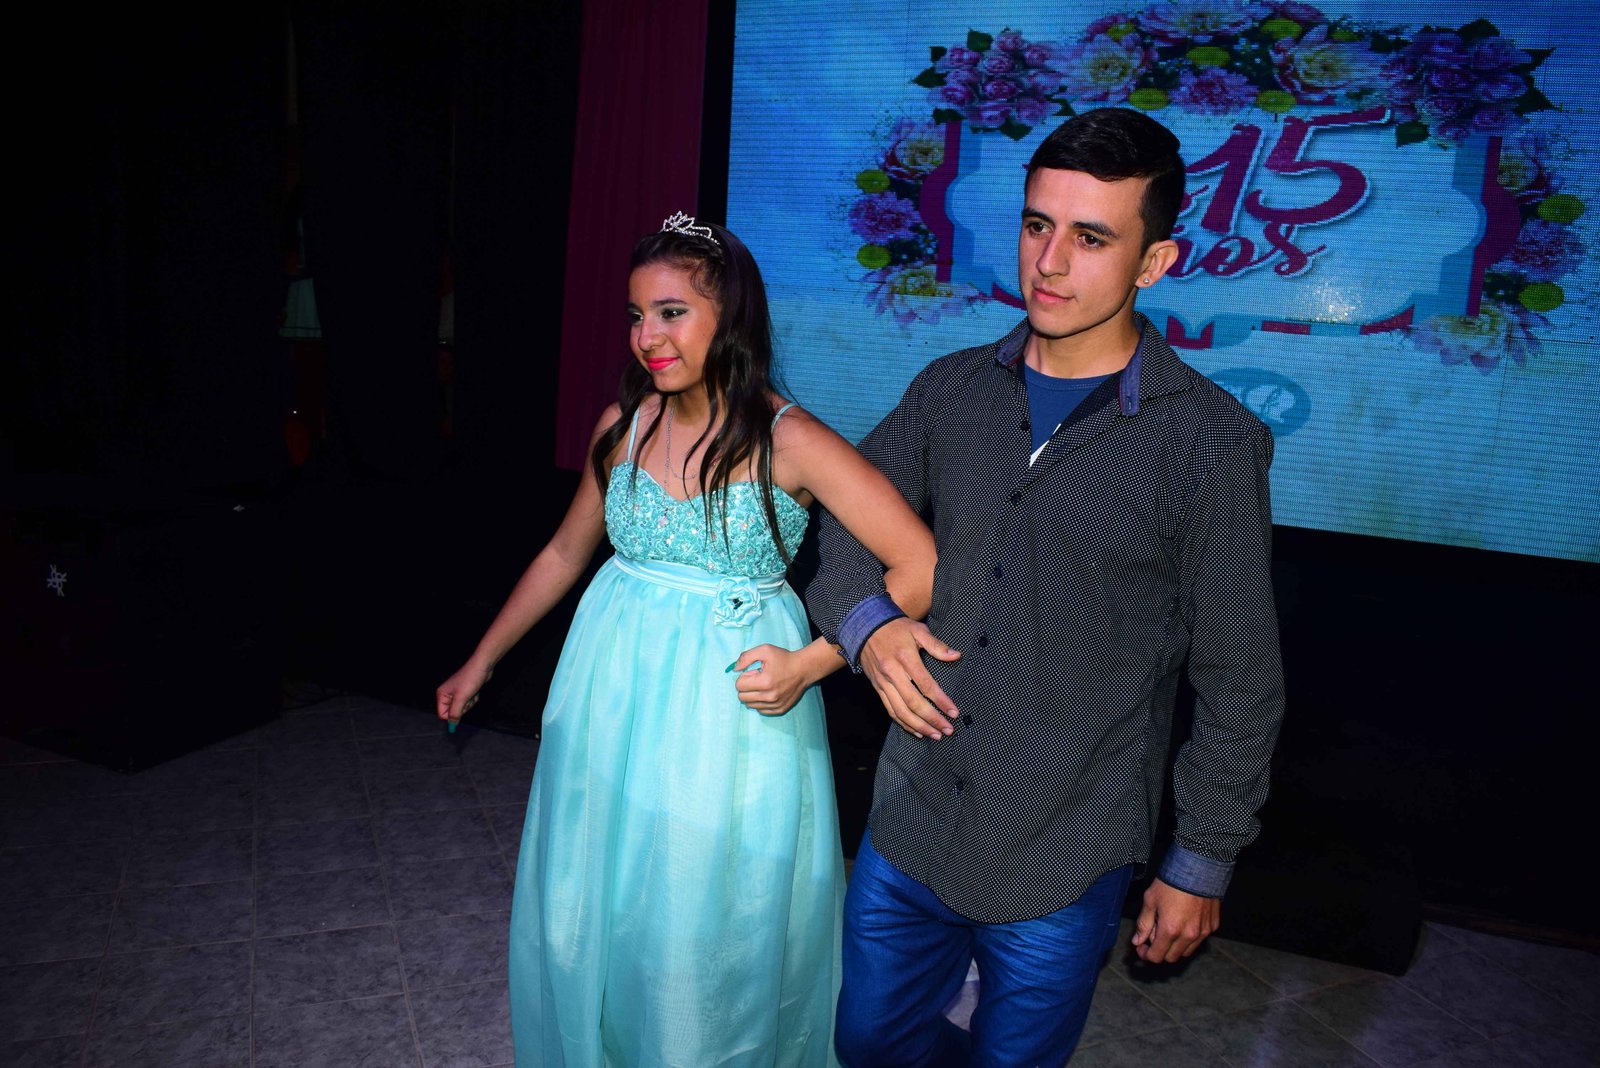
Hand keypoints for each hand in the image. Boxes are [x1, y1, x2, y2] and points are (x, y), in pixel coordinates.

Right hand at [436, 661, 493, 724]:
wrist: (482, 666)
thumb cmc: (470, 679)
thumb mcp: (461, 698)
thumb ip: (455, 713)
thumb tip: (452, 725)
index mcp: (441, 695)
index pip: (442, 714)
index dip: (453, 714)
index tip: (461, 707)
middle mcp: (447, 694)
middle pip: (453, 712)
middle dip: (463, 707)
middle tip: (467, 698)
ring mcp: (456, 693)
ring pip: (462, 708)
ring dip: (469, 703)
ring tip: (471, 693)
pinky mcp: (465, 692)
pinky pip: (468, 703)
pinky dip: (473, 699)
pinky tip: (475, 691)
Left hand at [732, 645, 810, 715]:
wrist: (804, 669)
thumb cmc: (784, 658)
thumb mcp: (765, 650)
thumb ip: (746, 657)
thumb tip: (734, 669)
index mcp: (764, 682)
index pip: (739, 686)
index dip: (744, 677)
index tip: (754, 672)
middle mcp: (769, 696)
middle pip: (742, 698)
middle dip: (746, 687)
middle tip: (757, 679)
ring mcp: (775, 705)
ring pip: (750, 705)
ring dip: (753, 695)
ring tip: (764, 685)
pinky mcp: (779, 710)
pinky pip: (760, 710)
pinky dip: (761, 702)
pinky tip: (768, 692)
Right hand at [859, 618, 960, 738]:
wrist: (865, 627)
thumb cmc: (896, 628)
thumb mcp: (918, 630)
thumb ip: (937, 645)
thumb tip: (956, 655)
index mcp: (906, 658)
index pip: (926, 685)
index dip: (941, 701)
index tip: (954, 712)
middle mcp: (893, 673)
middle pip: (913, 703)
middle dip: (932, 719)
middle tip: (947, 730)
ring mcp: (883, 683)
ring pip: (900, 711)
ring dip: (918, 726)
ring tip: (934, 735)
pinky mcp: (877, 688)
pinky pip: (890, 710)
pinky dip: (903, 723)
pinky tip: (916, 730)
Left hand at [1132, 878, 1219, 962]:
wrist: (1198, 868)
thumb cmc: (1172, 882)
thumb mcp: (1150, 900)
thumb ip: (1143, 924)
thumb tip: (1138, 941)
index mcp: (1170, 930)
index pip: (1157, 956)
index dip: (1146, 954)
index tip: (1142, 947)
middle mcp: (1188, 935)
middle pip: (1171, 957)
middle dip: (1159, 951)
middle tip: (1153, 936)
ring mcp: (1202, 932)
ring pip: (1186, 951)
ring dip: (1175, 946)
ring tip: (1169, 927)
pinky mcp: (1212, 926)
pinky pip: (1198, 940)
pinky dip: (1189, 938)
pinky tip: (1183, 922)